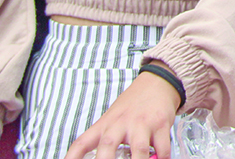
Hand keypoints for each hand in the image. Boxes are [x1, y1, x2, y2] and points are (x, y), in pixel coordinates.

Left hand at [63, 68, 178, 158]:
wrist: (157, 83)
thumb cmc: (133, 106)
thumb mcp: (114, 118)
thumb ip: (108, 140)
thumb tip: (103, 156)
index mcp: (105, 124)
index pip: (83, 142)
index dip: (72, 157)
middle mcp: (121, 124)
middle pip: (108, 144)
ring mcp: (142, 123)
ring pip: (139, 148)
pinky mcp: (161, 123)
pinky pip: (163, 146)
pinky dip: (162, 158)